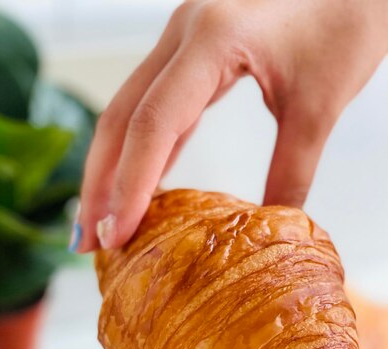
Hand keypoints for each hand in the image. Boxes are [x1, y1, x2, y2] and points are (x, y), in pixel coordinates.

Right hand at [76, 0, 387, 250]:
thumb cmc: (347, 15)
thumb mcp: (321, 102)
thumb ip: (292, 169)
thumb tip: (269, 227)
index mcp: (212, 39)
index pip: (153, 125)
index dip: (130, 186)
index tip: (117, 237)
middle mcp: (183, 34)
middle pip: (120, 119)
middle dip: (98, 184)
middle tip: (86, 241)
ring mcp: (183, 41)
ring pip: (129, 112)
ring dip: (110, 170)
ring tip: (101, 223)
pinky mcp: (194, 52)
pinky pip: (155, 108)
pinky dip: (142, 152)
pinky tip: (137, 186)